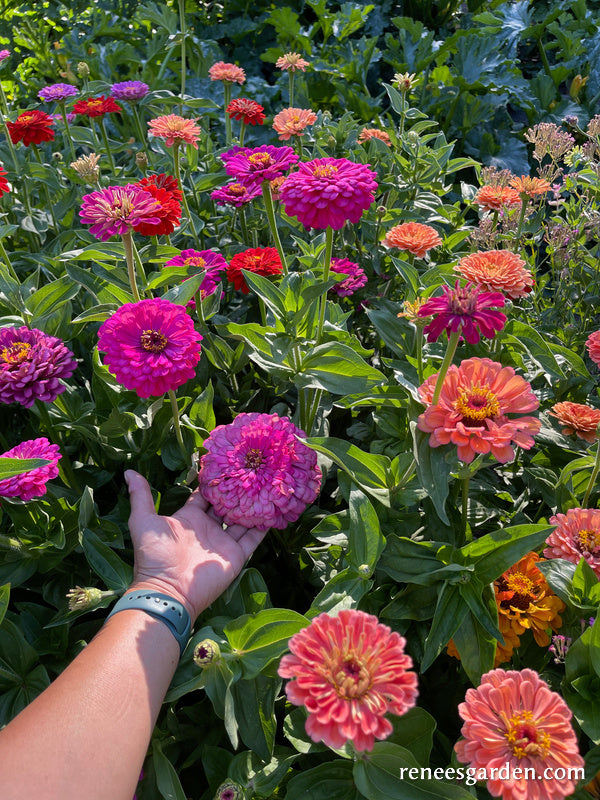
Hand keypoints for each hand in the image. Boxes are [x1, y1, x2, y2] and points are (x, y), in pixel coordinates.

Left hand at [124, 470, 265, 621]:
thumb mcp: (143, 521)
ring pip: (242, 519)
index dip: (213, 481)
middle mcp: (208, 528)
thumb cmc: (154, 555)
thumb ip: (141, 496)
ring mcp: (223, 542)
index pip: (204, 495)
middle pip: (226, 504)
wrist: (168, 591)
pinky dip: (263, 526)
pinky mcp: (235, 555)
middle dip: (236, 490)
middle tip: (250, 469)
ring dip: (252, 505)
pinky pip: (253, 538)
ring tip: (266, 485)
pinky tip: (273, 511)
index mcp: (189, 518)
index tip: (226, 463)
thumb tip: (129, 471)